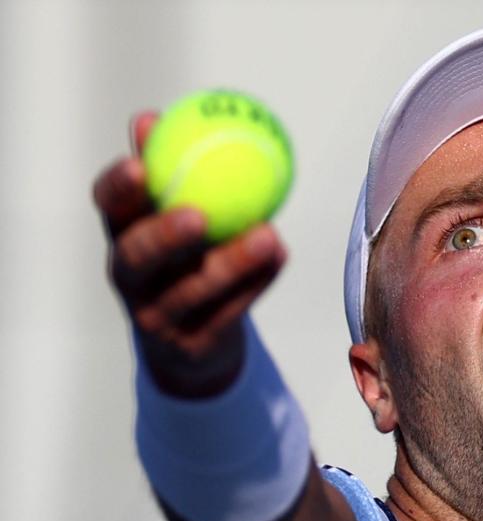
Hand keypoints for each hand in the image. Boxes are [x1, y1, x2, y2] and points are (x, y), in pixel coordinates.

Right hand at [93, 112, 286, 397]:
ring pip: (191, 292)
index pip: (108, 208)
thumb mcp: (172, 215)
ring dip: (232, 263)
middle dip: (163, 237)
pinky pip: (229, 312)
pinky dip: (258, 282)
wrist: (191, 345)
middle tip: (199, 214)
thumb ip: (169, 169)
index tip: (141, 165)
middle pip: (137, 257)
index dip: (119, 188)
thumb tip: (152, 118)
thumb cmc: (185, 259)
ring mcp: (157, 318)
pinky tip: (280, 254)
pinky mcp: (192, 346)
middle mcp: (130, 278)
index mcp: (122, 236)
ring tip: (268, 235)